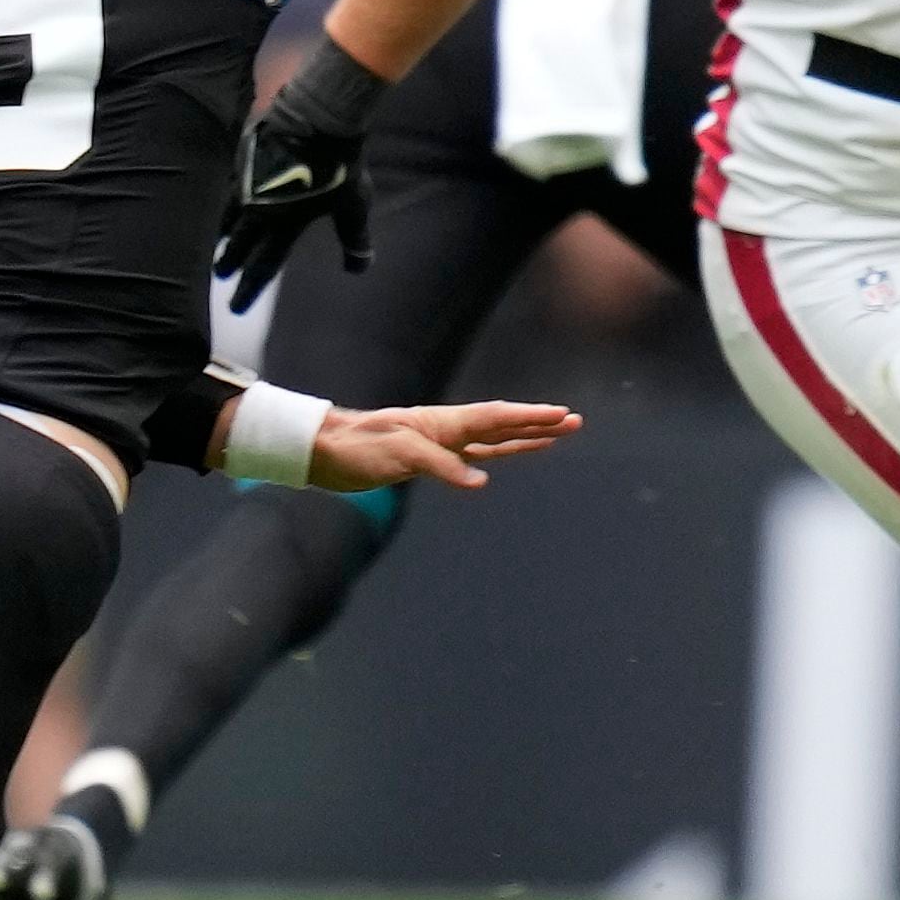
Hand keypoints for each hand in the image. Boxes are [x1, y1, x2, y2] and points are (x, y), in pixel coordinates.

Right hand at [215, 39, 388, 309]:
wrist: (320, 117)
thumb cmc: (340, 165)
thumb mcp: (354, 206)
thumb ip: (354, 239)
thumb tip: (359, 268)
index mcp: (283, 225)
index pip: (263, 267)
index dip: (249, 290)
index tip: (236, 309)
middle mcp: (260, 208)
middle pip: (240, 242)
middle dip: (230, 261)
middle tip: (220, 273)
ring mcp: (248, 180)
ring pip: (229, 212)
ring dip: (224, 230)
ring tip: (220, 239)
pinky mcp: (245, 156)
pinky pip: (232, 182)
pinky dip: (229, 195)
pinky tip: (229, 193)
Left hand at [307, 398, 581, 492]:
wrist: (324, 452)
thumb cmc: (358, 447)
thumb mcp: (400, 455)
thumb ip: (442, 467)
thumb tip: (480, 485)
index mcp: (444, 423)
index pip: (496, 418)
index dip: (530, 418)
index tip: (562, 415)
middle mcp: (446, 431)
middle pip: (502, 426)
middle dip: (538, 425)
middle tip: (574, 422)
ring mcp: (438, 446)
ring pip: (491, 442)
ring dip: (522, 439)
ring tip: (554, 436)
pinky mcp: (426, 463)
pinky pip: (470, 459)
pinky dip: (492, 459)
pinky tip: (500, 465)